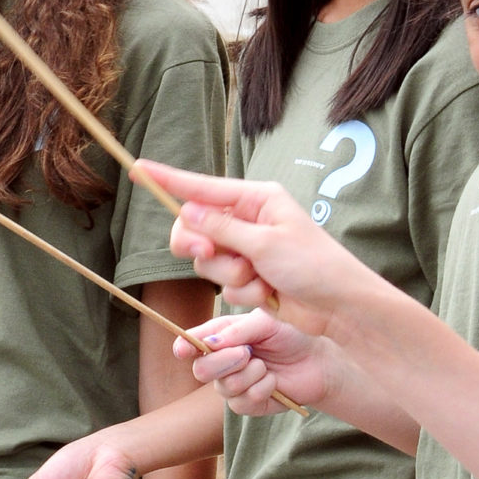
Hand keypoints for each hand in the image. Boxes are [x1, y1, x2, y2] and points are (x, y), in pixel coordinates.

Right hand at [136, 159, 378, 324]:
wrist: (340, 308)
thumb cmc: (315, 266)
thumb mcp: (266, 242)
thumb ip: (222, 229)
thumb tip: (186, 211)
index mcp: (257, 199)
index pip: (202, 188)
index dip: (168, 180)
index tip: (139, 169)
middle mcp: (248, 221)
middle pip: (194, 228)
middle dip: (199, 245)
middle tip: (206, 252)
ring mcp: (246, 251)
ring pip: (206, 260)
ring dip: (229, 275)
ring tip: (260, 280)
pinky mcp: (248, 279)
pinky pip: (222, 284)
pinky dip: (242, 293)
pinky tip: (268, 294)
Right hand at [178, 307, 334, 414]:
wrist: (318, 361)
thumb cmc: (291, 335)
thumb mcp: (265, 322)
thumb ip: (237, 330)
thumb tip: (210, 343)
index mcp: (219, 338)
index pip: (190, 344)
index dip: (184, 347)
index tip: (185, 350)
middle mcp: (221, 363)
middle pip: (201, 370)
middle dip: (224, 361)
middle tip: (248, 352)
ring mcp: (232, 386)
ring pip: (224, 387)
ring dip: (250, 374)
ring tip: (267, 365)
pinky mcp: (247, 405)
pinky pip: (243, 402)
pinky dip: (262, 388)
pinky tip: (274, 382)